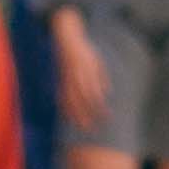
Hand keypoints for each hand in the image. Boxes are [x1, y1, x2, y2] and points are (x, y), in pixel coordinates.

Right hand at [49, 15, 110, 136]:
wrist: (68, 40)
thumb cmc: (86, 52)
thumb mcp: (98, 62)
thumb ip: (101, 77)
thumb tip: (107, 92)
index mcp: (88, 71)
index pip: (95, 93)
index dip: (100, 106)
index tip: (106, 116)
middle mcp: (77, 76)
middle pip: (82, 100)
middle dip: (87, 115)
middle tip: (93, 128)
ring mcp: (67, 79)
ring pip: (71, 100)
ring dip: (76, 115)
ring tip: (81, 127)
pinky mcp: (61, 80)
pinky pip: (62, 96)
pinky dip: (65, 108)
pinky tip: (68, 117)